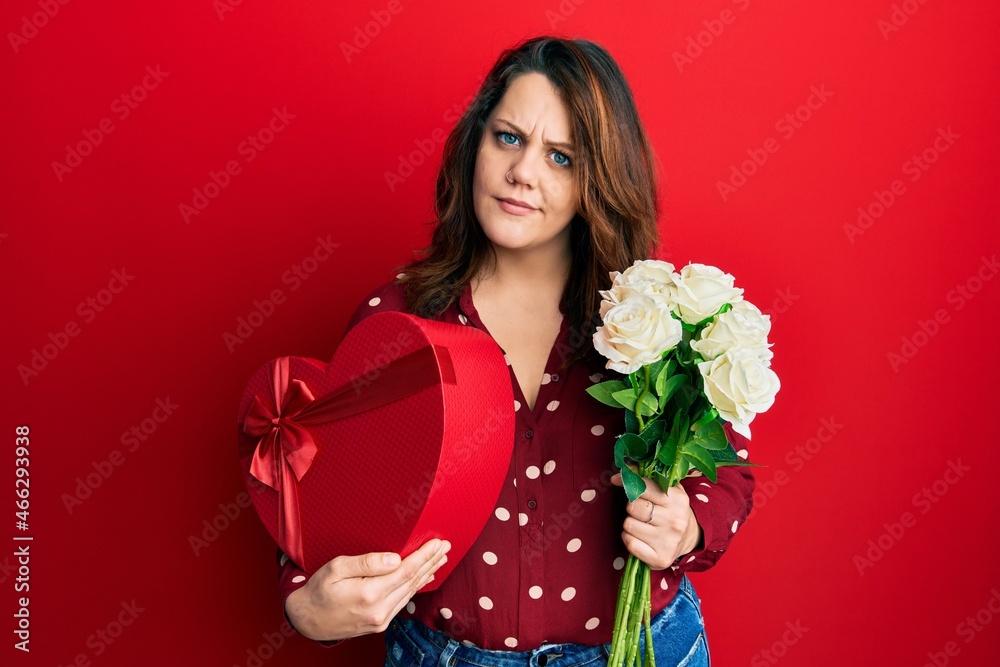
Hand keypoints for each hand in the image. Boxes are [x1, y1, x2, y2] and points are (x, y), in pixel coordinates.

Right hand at [285, 538, 450, 640]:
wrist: (307, 620)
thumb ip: (366, 562)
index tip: (437, 543)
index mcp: (369, 593)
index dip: (424, 556)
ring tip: (440, 559)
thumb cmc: (319, 590)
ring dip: (427, 574)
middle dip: (431, 562)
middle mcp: (379, 610)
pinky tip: (424, 578)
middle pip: (413, 582)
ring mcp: (381, 620)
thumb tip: (395, 558)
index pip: (406, 571)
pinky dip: (415, 588)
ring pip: (410, 593)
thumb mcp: (336, 568)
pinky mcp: (380, 624)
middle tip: (446, 546)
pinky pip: (403, 602)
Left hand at [611, 472, 701, 569]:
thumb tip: (617, 476)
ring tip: (642, 524)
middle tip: (641, 510)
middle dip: (632, 507)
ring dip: (630, 523)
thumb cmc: (672, 509)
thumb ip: (645, 477)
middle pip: (633, 507)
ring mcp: (668, 541)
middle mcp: (674, 520)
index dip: (630, 485)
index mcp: (677, 500)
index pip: (643, 487)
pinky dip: (630, 539)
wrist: (691, 537)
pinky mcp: (660, 558)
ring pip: (629, 525)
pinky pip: (630, 543)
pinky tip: (640, 537)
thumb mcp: (667, 489)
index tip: (622, 483)